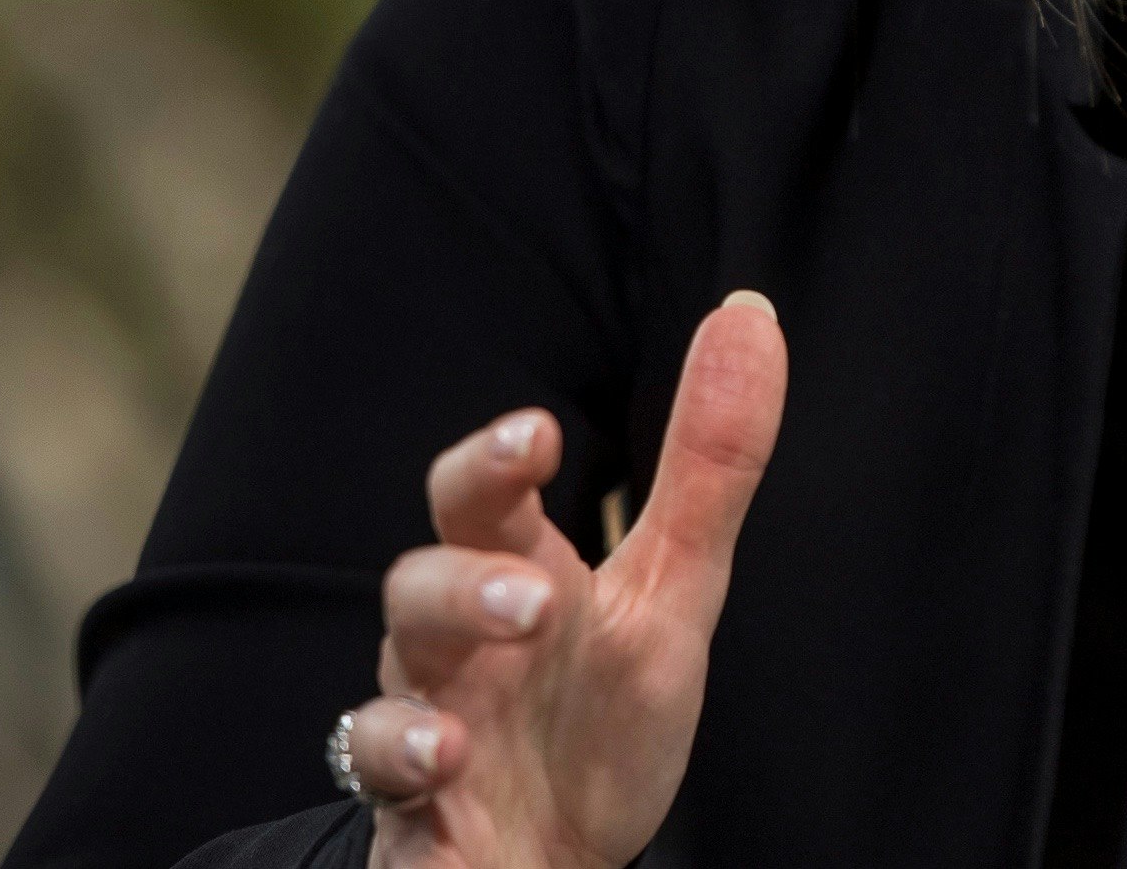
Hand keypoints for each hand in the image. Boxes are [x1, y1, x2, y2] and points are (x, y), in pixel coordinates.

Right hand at [337, 290, 788, 868]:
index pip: (487, 494)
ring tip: (525, 620)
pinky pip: (376, 767)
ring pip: (399, 661)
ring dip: (455, 635)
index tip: (538, 433)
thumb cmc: (602, 720)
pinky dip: (405, 753)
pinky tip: (448, 752)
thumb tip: (750, 313)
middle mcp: (458, 637)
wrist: (556, 862)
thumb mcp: (675, 592)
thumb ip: (707, 465)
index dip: (498, 459)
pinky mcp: (411, 804)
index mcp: (518, 570)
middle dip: (467, 557)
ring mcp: (427, 714)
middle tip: (537, 574)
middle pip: (425, 569)